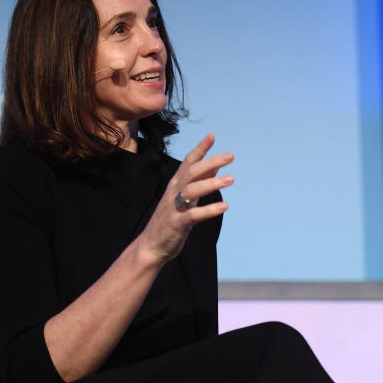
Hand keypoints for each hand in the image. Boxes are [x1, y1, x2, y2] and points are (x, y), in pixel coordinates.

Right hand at [138, 134, 232, 264]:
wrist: (151, 246)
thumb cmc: (170, 220)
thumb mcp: (184, 198)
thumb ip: (198, 183)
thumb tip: (215, 167)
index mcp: (175, 185)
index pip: (188, 162)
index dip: (200, 149)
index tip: (212, 136)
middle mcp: (173, 193)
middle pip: (192, 172)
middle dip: (211, 162)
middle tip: (230, 156)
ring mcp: (174, 208)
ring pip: (192, 190)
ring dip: (212, 183)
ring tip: (231, 179)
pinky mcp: (177, 224)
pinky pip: (194, 215)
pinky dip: (209, 210)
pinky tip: (224, 206)